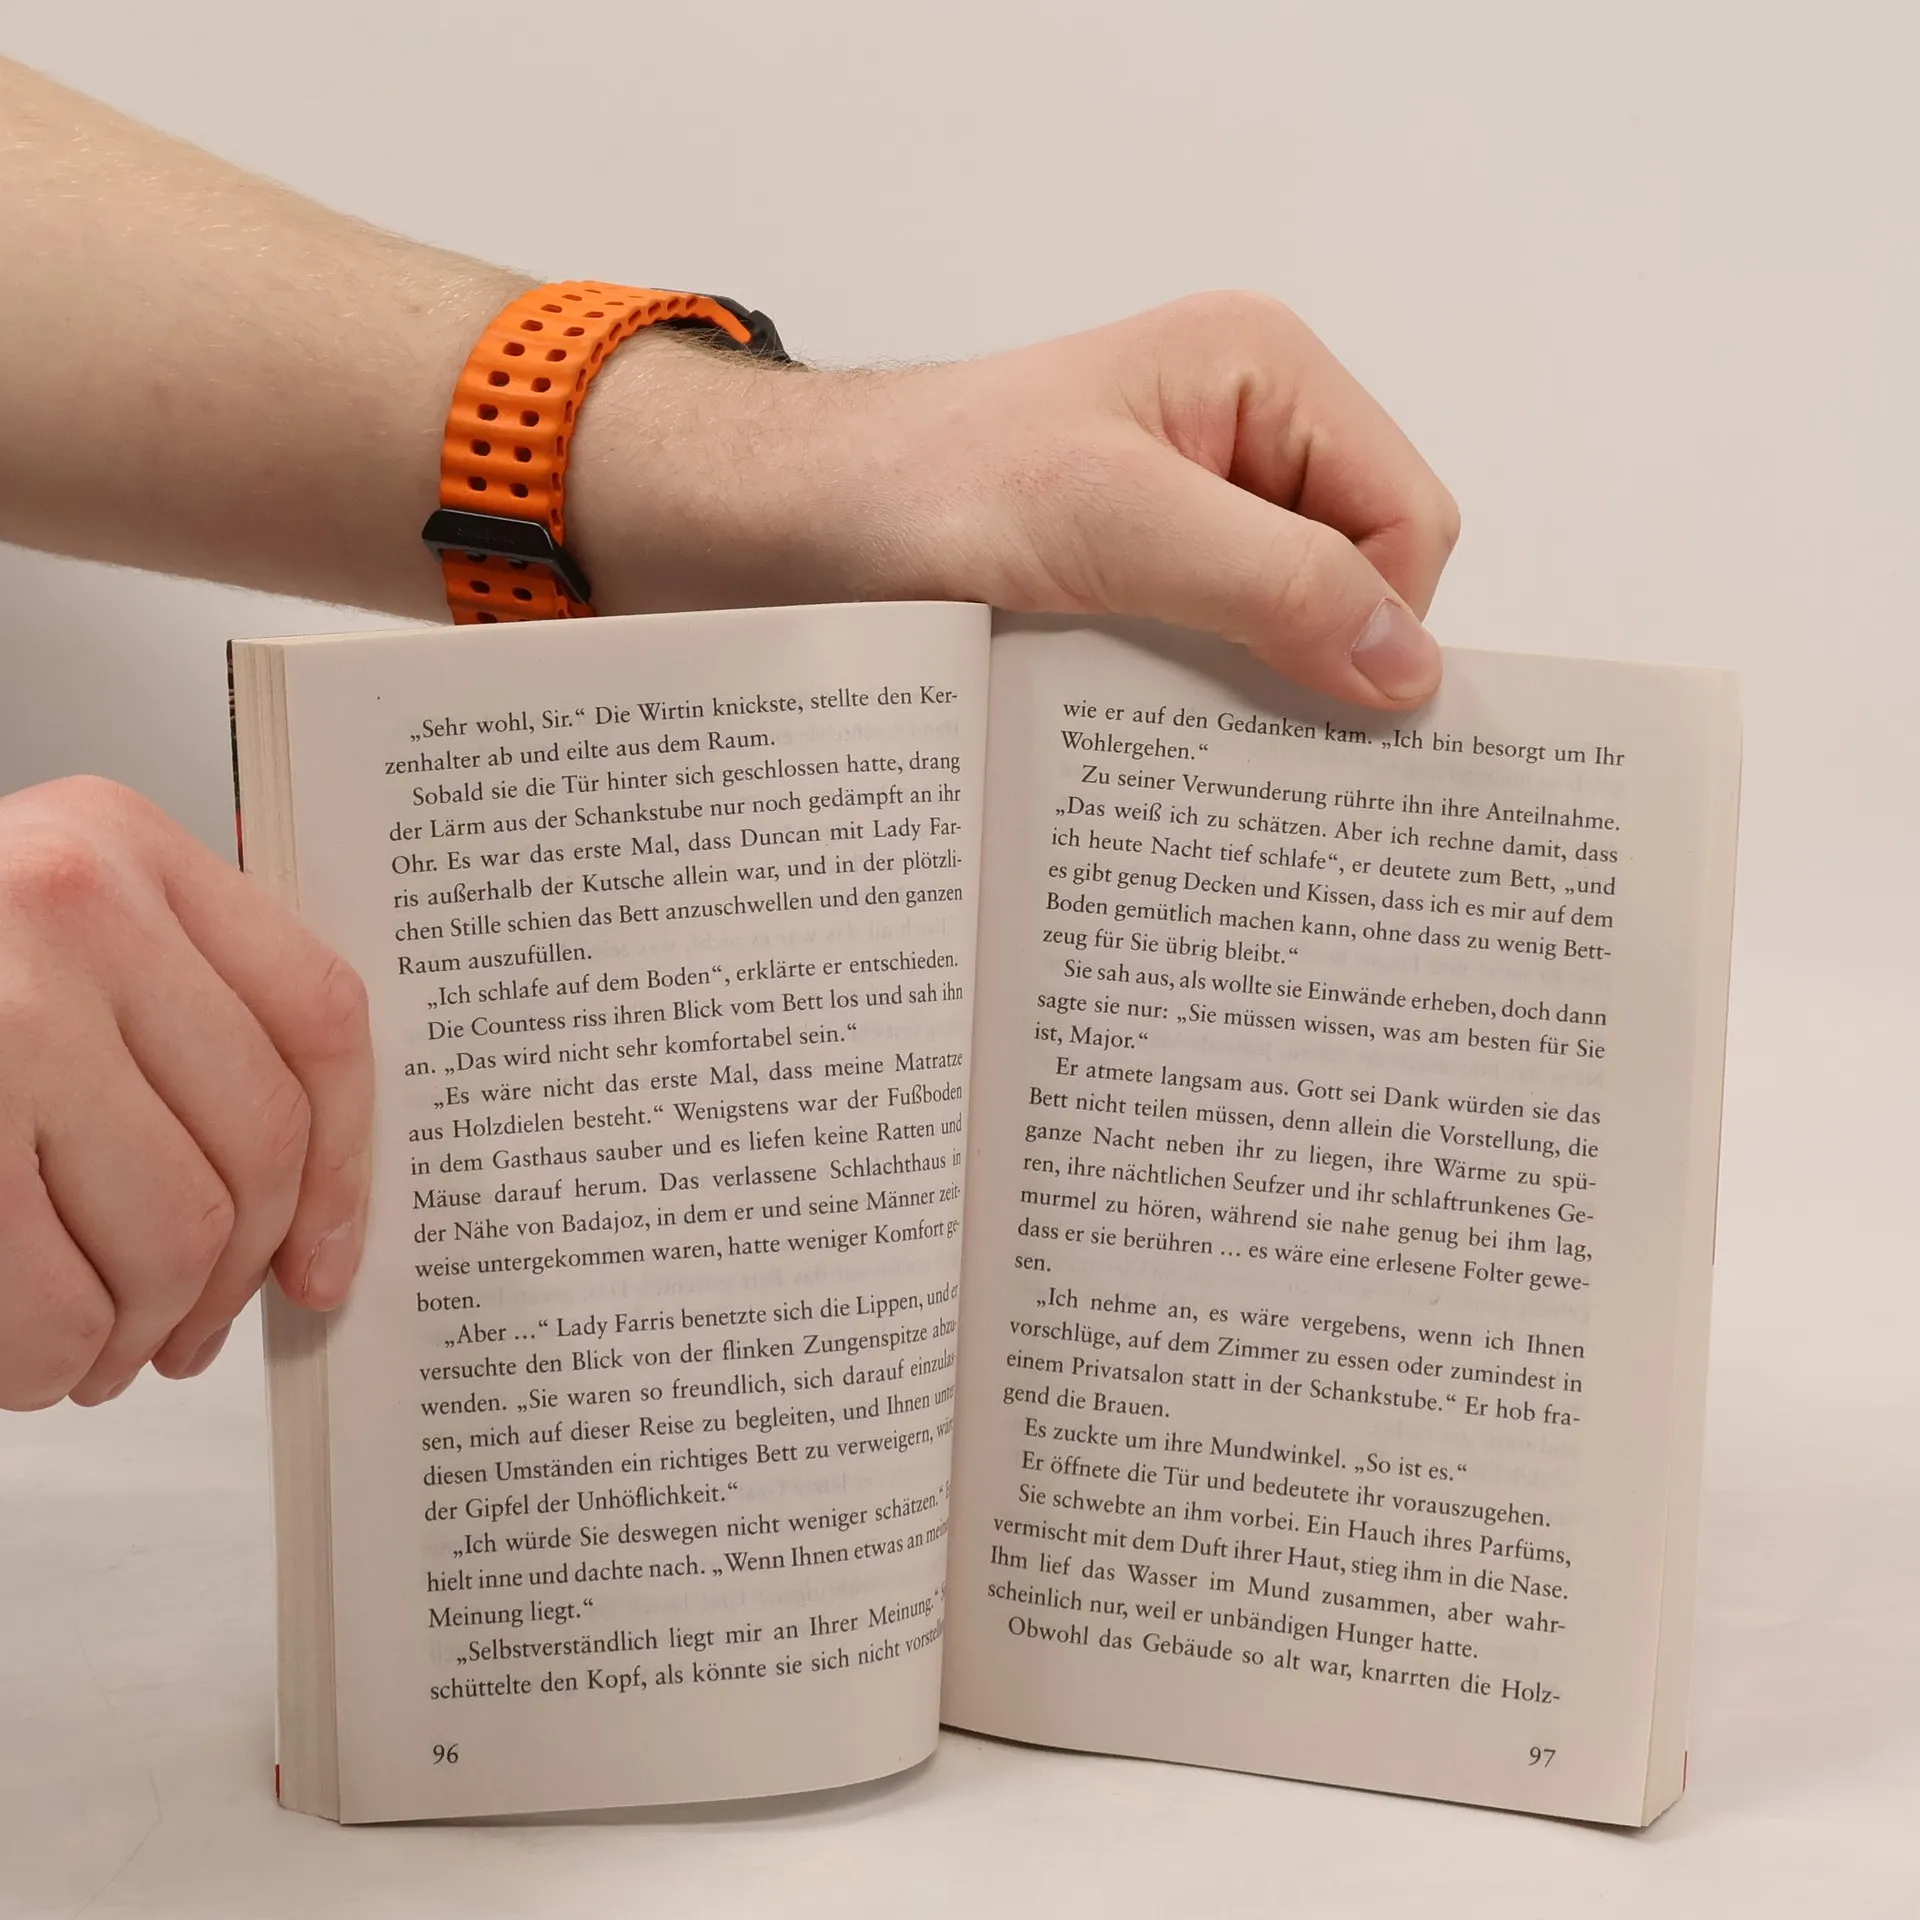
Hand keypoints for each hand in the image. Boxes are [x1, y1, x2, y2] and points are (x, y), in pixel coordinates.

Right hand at [0, 777, 371, 1408]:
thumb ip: (173, 1001)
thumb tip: (304, 1191)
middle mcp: (71, 906)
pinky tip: (38, 1355)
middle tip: (190, 1330)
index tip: (324, 1259)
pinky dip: (55, 1358)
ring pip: (169, 1233)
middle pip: (255, 1144)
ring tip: (104, 1349)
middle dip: (232, 1276)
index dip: (344, 1166)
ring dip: (144, 1329)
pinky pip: (51, 1298)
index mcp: (125, 844)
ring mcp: (1, 1014)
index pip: (315, 1016)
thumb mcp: (49, 926)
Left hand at [573, 291, 1457, 708]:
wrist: (782, 527)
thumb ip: (1272, 582)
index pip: (1409, 519)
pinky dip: (1189, 706)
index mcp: (1262, 375)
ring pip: (1286, 634)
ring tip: (1170, 733)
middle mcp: (1239, 439)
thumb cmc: (917, 487)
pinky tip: (1139, 733)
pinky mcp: (1134, 580)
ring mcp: (1186, 515)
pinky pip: (1212, 659)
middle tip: (1238, 736)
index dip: (1379, 618)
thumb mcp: (1110, 521)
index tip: (1314, 704)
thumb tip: (1408, 668)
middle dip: (1312, 662)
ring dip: (1243, 694)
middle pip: (1357, 580)